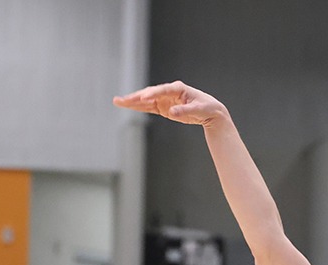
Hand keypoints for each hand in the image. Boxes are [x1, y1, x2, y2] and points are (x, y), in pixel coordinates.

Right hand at [113, 81, 228, 126]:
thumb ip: (184, 111)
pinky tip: (128, 106)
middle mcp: (169, 92)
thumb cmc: (206, 107)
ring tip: (118, 101)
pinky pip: (148, 107)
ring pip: (146, 100)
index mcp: (178, 89)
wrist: (210, 111)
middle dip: (135, 96)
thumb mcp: (198, 110)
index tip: (143, 98)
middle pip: (149, 93)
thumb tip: (171, 113)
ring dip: (132, 101)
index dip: (153, 94)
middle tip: (121, 100)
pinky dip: (138, 107)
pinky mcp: (163, 107)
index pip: (162, 90)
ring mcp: (165, 99)